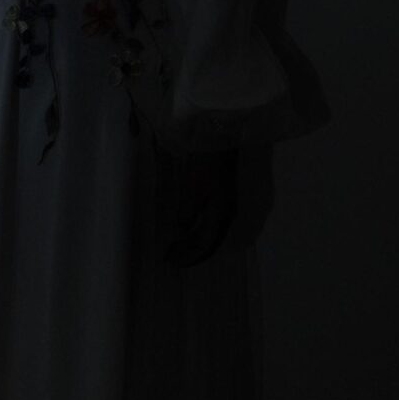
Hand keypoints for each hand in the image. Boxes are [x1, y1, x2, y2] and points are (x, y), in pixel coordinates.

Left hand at [155, 142, 272, 265]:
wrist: (221, 139)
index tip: (172, 260)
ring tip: (176, 247)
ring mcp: (227, 207)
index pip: (205, 244)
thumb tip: (183, 230)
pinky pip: (212, 225)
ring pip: (212, 235)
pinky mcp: (224, 200)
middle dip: (191, 253)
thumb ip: (188, 211)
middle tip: (170, 258)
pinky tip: (187, 231)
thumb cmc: (205, 162)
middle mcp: (227, 214)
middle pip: (210, 243)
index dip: (188, 255)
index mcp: (221, 213)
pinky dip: (198, 233)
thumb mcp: (192, 186)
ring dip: (194, 244)